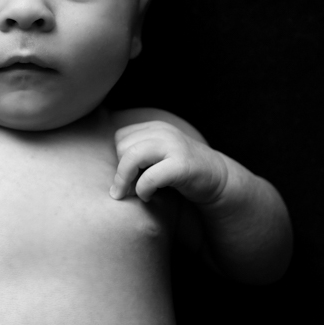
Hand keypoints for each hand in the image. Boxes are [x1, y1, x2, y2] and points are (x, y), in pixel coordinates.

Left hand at [110, 121, 228, 204]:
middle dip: (121, 171)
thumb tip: (106, 169)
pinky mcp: (182, 165)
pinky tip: (149, 197)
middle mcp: (163, 132)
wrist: (218, 180)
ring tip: (131, 194)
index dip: (119, 159)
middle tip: (129, 188)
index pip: (120, 138)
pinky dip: (144, 190)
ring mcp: (174, 146)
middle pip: (122, 148)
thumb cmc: (180, 172)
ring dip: (125, 180)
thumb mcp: (158, 156)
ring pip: (131, 157)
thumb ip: (137, 155)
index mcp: (155, 127)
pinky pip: (150, 177)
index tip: (128, 176)